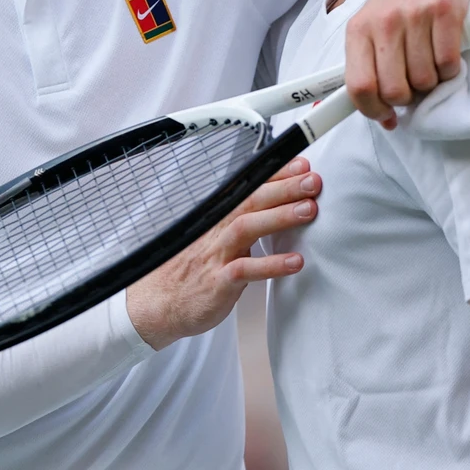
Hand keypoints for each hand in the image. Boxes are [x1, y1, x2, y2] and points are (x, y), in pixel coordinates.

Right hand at [125, 158, 320, 349]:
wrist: (157, 304)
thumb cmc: (190, 273)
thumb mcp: (214, 242)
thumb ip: (241, 227)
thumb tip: (272, 213)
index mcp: (218, 220)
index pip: (248, 190)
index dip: (274, 176)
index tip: (300, 165)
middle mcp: (217, 232)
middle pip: (250, 201)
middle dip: (283, 188)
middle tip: (312, 180)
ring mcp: (216, 256)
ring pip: (246, 228)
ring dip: (279, 216)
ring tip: (309, 210)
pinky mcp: (218, 282)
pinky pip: (245, 271)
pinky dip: (271, 264)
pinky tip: (295, 262)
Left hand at [345, 0, 469, 129]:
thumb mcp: (372, 22)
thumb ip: (367, 60)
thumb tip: (371, 107)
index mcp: (359, 29)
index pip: (358, 85)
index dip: (373, 110)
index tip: (387, 117)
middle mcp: (384, 22)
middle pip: (394, 89)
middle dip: (407, 97)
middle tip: (415, 86)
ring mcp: (415, 16)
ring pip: (424, 79)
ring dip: (432, 82)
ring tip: (431, 64)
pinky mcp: (446, 11)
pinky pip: (449, 62)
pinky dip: (451, 69)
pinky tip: (448, 55)